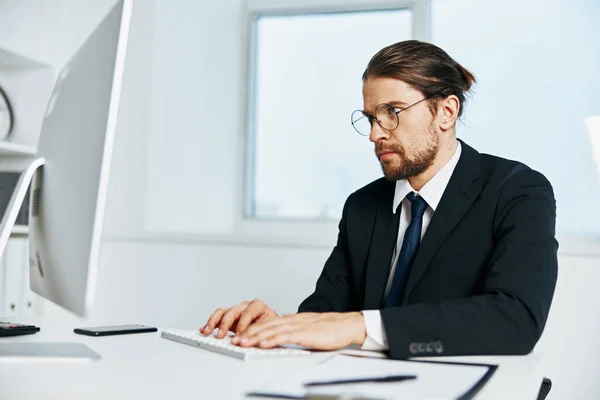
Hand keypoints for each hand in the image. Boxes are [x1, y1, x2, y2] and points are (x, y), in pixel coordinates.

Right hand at [200, 299, 277, 338]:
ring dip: (214, 322)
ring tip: (207, 332)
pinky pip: (218, 316)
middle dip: (226, 324)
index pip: (249, 312)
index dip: (243, 324)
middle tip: (221, 336)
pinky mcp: (229, 316)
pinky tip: (205, 330)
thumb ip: (261, 334)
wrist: (271, 327)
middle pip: (233, 311)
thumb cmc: (271, 329)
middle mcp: (246, 306)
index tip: (239, 335)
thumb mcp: (270, 330)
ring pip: (223, 312)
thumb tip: (254, 342)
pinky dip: (211, 323)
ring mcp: (237, 310)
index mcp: (259, 307)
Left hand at [231, 312, 365, 350]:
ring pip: (271, 330)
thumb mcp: (308, 330)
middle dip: (248, 333)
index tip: (241, 336)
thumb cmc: (331, 329)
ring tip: (242, 342)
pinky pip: (284, 336)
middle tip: (234, 340)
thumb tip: (284, 339)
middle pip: (265, 325)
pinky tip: (262, 343)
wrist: (347, 325)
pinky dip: (271, 340)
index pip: (268, 323)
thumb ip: (296, 333)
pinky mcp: (304, 333)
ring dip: (254, 337)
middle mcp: (292, 320)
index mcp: (293, 320)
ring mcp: (297, 326)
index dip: (253, 329)